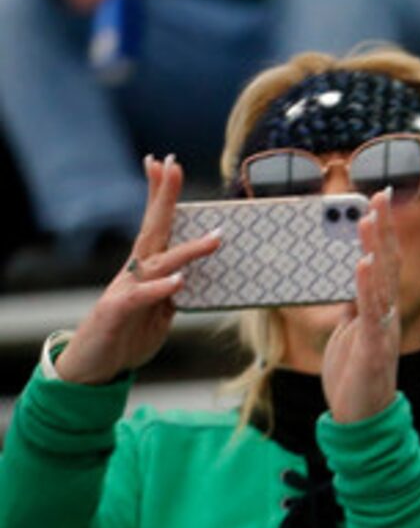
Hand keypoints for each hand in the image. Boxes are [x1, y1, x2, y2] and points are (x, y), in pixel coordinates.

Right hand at [52, 155, 215, 386]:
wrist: (95, 364)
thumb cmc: (128, 333)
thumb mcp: (161, 311)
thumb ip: (177, 291)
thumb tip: (197, 276)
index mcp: (146, 268)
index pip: (155, 225)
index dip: (160, 195)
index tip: (167, 164)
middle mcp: (134, 272)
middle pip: (152, 228)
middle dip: (163, 197)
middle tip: (172, 165)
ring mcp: (124, 289)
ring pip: (157, 263)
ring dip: (187, 250)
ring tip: (215, 239)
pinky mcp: (118, 312)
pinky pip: (141, 298)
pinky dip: (160, 290)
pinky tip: (179, 282)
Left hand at [319, 194, 401, 423]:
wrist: (361, 419)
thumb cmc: (354, 378)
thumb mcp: (349, 334)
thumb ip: (354, 308)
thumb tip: (351, 281)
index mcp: (380, 310)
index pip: (382, 262)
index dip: (381, 231)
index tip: (377, 199)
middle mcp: (387, 315)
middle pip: (386, 263)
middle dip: (382, 228)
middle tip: (379, 194)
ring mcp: (382, 329)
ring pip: (380, 282)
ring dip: (373, 247)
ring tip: (366, 218)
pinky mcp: (373, 347)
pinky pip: (370, 311)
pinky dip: (366, 286)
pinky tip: (361, 263)